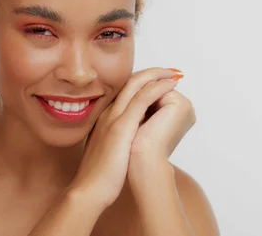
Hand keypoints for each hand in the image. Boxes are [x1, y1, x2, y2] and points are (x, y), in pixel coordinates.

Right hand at [69, 67, 182, 209]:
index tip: (158, 81)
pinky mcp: (121, 127)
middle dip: (151, 74)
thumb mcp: (106, 150)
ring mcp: (113, 119)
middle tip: (169, 71)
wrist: (89, 189)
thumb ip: (115, 140)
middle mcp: (108, 114)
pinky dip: (156, 88)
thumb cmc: (99, 176)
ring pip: (135, 86)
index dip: (142, 83)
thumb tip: (130, 141)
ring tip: (173, 73)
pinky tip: (170, 85)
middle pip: (129, 83)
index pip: (124, 92)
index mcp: (104, 119)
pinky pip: (141, 99)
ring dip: (156, 75)